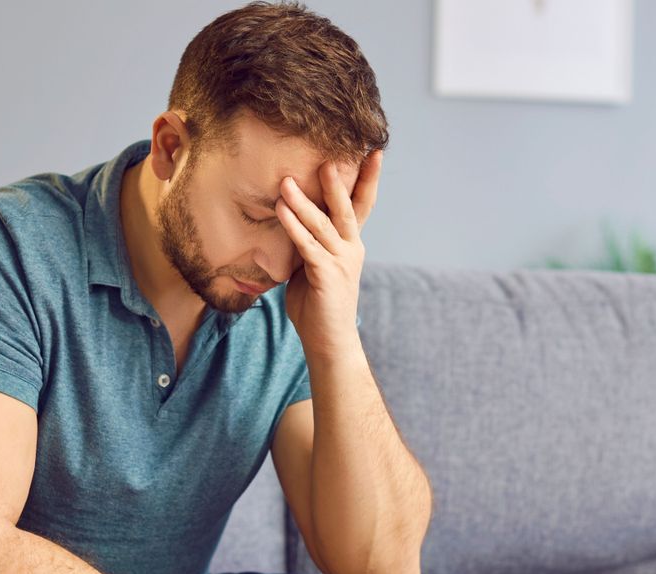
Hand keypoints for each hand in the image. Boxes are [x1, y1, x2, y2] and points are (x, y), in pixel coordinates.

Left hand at [275, 149, 382, 362]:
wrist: (329, 341)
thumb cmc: (318, 305)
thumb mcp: (313, 266)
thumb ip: (308, 243)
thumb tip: (290, 220)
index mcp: (351, 245)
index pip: (362, 205)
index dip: (368, 178)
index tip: (374, 152)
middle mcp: (351, 249)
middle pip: (347, 207)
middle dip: (339, 181)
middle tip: (327, 156)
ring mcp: (341, 262)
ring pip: (322, 224)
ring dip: (303, 201)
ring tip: (286, 180)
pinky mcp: (326, 274)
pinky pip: (307, 245)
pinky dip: (293, 226)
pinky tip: (281, 210)